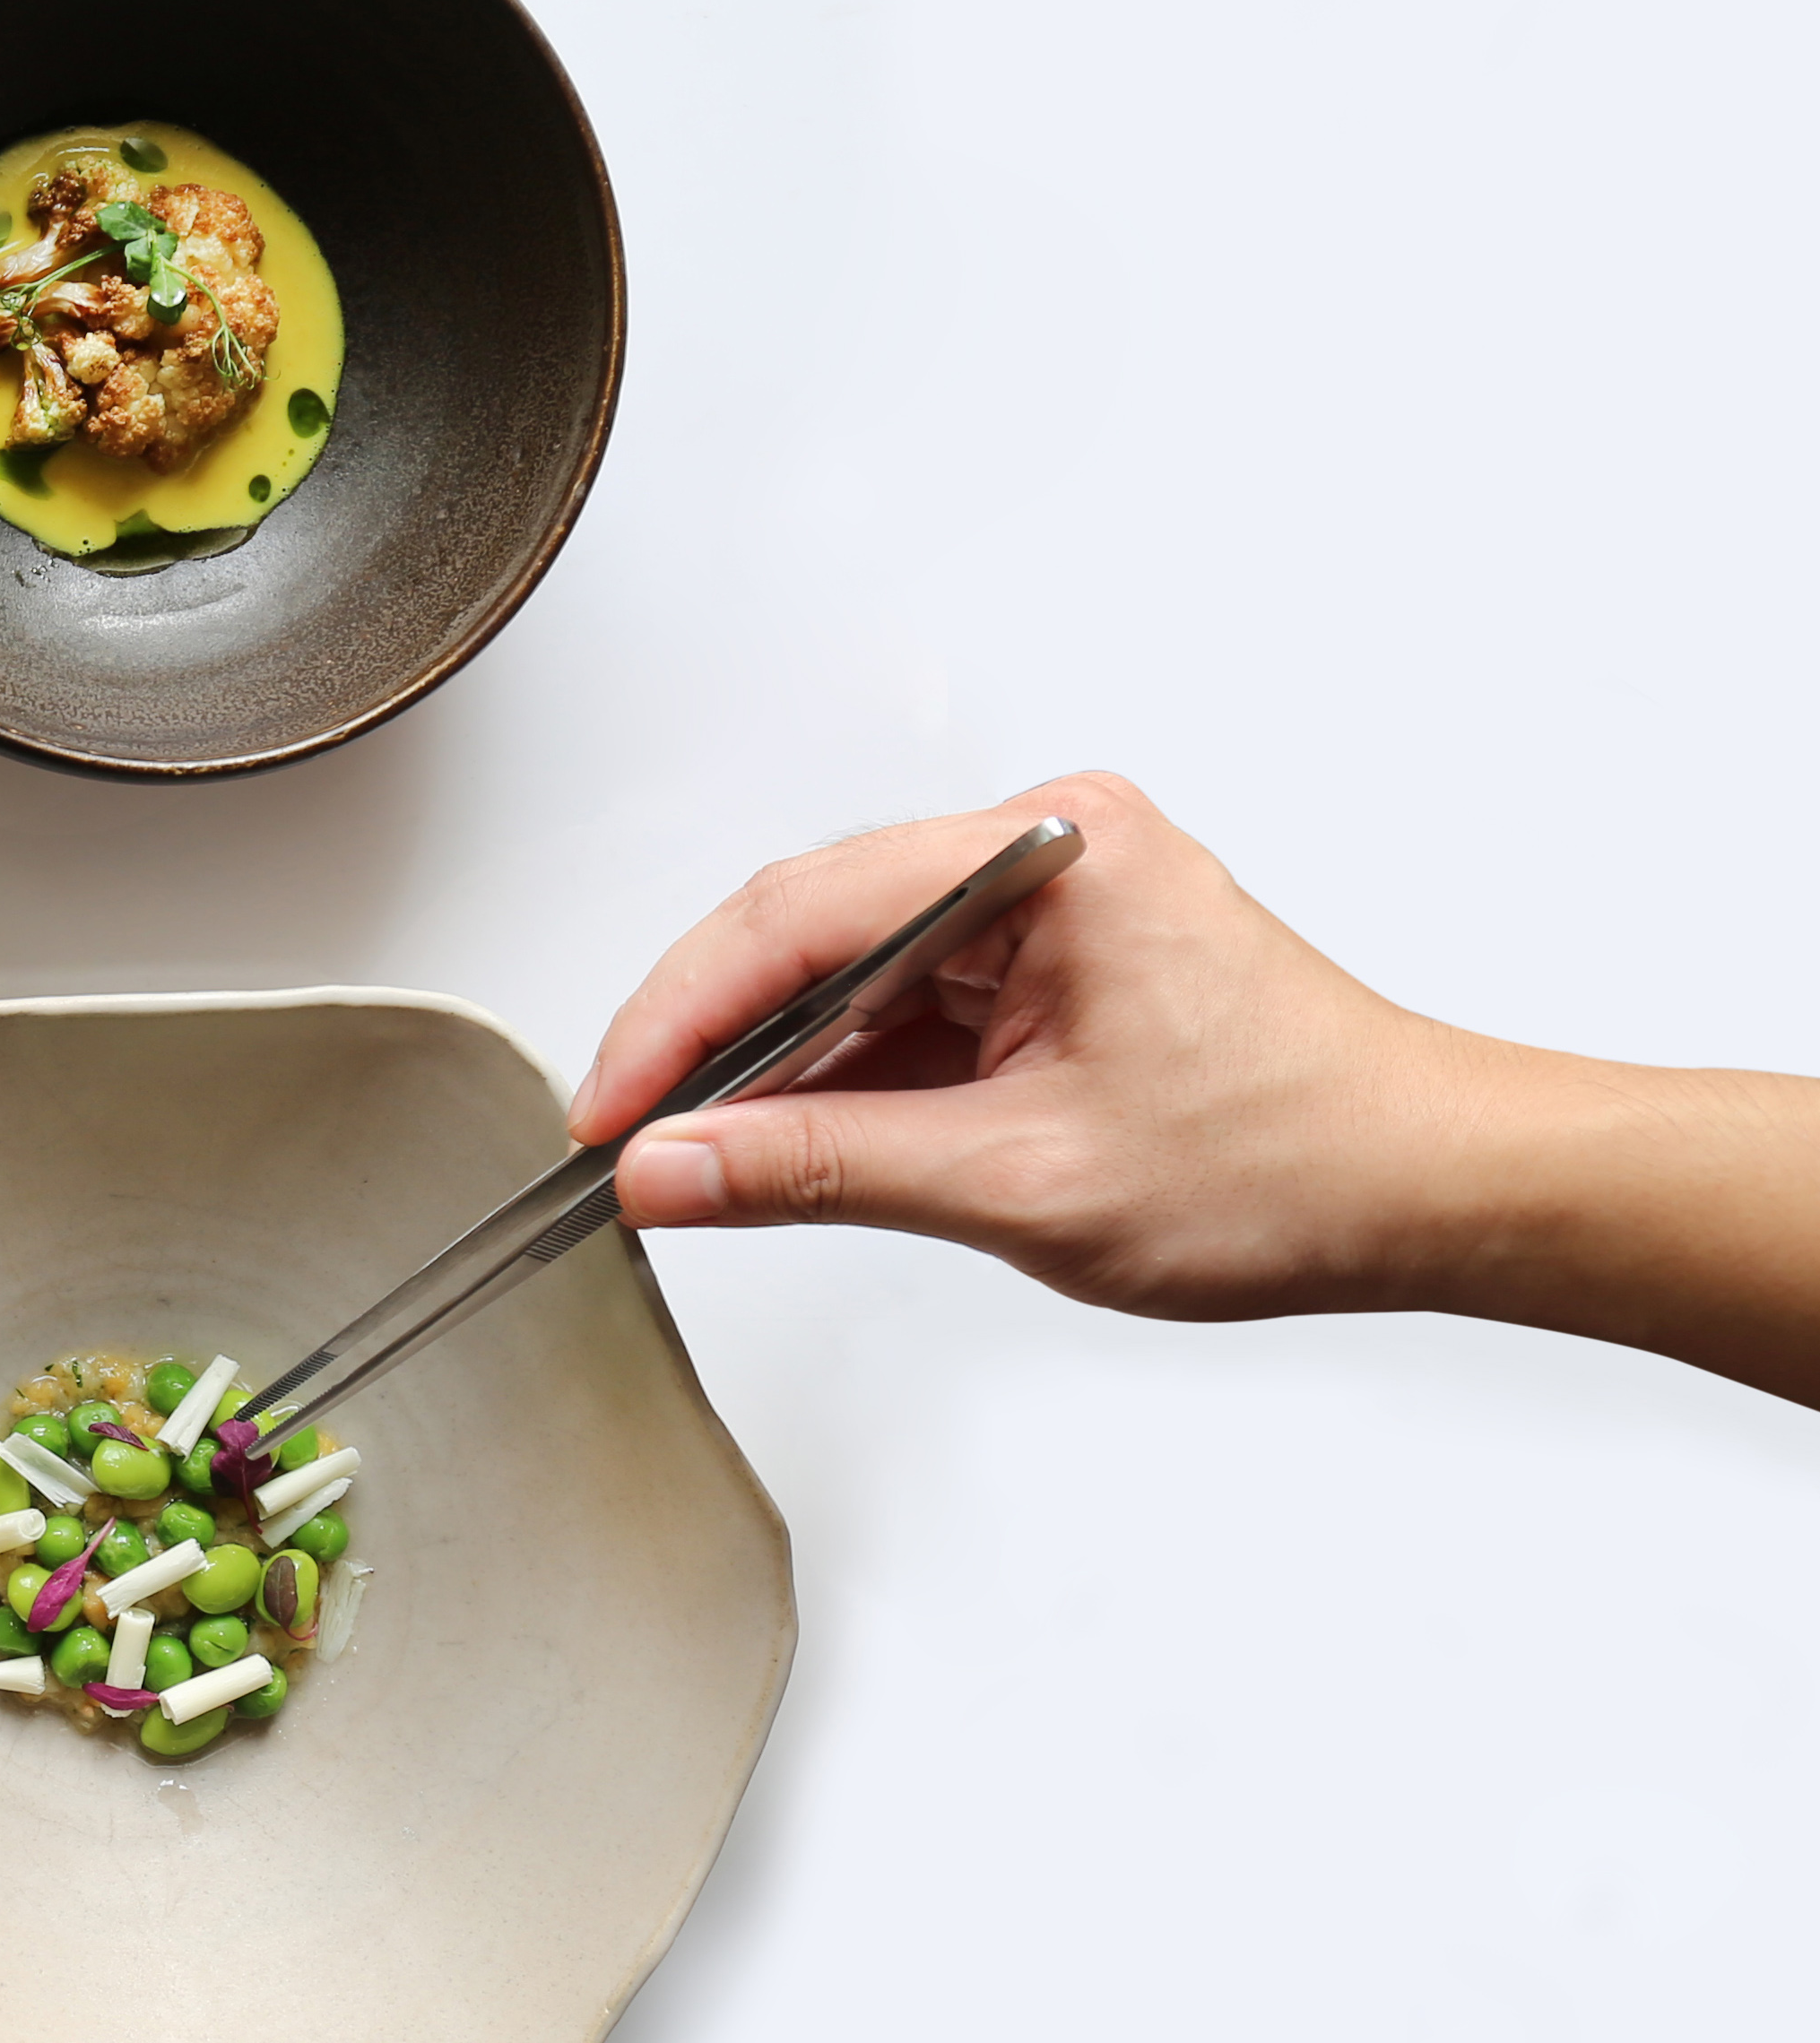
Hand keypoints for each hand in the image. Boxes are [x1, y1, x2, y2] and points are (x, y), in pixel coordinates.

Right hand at [569, 771, 1481, 1322]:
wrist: (1433, 1192)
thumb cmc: (1296, 1161)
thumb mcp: (1024, 1182)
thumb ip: (821, 1169)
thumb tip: (670, 1168)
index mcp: (1051, 852)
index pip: (797, 914)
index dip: (676, 1020)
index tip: (609, 1113)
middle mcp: (1046, 850)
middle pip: (808, 930)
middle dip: (710, 1046)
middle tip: (631, 1148)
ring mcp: (1046, 903)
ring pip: (845, 975)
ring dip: (774, 1072)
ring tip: (705, 1165)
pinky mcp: (1048, 961)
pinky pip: (901, 1008)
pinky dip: (841, 1083)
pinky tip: (793, 1147)